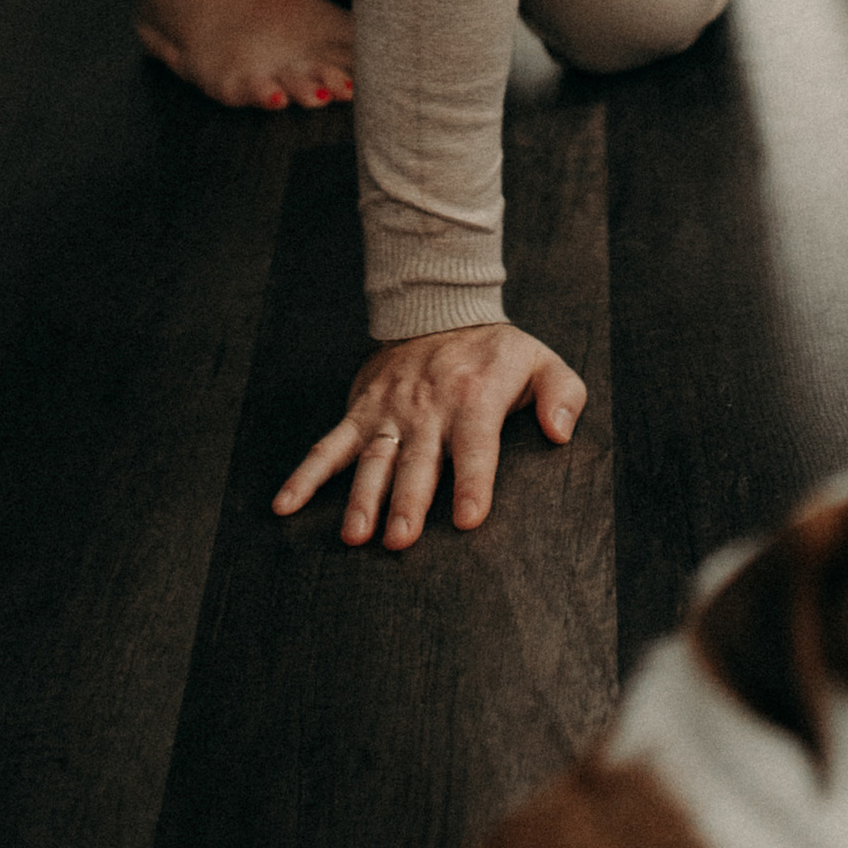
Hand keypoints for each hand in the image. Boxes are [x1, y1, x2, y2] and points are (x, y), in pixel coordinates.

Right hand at [272, 324, 586, 547]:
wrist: (436, 306)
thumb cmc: (495, 351)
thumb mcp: (540, 360)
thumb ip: (562, 394)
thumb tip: (561, 432)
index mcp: (475, 398)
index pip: (476, 446)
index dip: (473, 482)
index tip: (469, 519)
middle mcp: (429, 408)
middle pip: (418, 462)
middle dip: (408, 501)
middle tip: (400, 540)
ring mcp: (389, 412)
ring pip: (373, 458)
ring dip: (362, 496)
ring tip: (355, 535)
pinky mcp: (360, 412)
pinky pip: (328, 445)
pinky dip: (305, 475)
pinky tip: (285, 505)